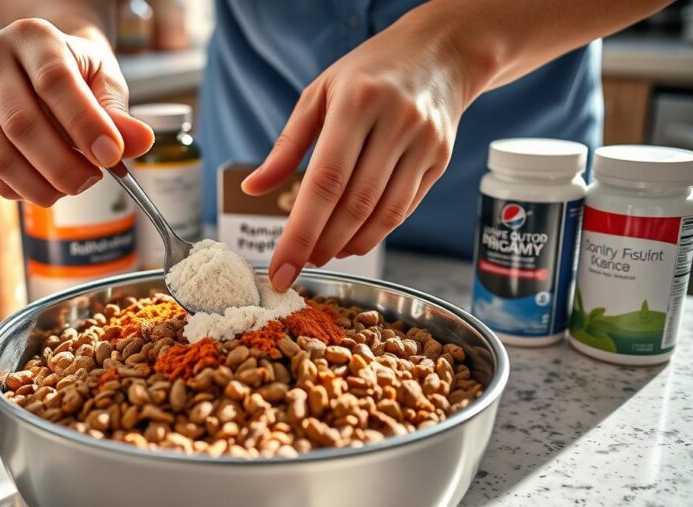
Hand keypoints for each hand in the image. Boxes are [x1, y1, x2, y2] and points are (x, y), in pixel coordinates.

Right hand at [0, 18, 153, 205]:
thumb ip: (119, 114)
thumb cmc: (75, 71)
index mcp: (32, 36)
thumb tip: (139, 142)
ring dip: (43, 185)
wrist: (36, 64)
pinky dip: (23, 189)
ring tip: (73, 184)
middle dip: (64, 166)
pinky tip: (46, 183)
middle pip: (22, 125)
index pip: (54, 82)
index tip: (111, 156)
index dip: (84, 125)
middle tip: (92, 180)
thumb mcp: (104, 82)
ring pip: (2, 156)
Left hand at [241, 11, 473, 290]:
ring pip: (383, 213)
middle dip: (323, 244)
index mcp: (356, 103)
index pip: (324, 183)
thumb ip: (286, 146)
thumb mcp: (318, 95)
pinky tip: (354, 239)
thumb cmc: (367, 73)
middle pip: (354, 204)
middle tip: (301, 263)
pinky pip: (404, 207)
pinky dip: (376, 232)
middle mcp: (394, 122)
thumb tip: (252, 189)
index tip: (282, 267)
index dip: (301, 232)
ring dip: (350, 244)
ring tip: (326, 253)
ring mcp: (423, 142)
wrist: (439, 52)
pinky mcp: (440, 158)